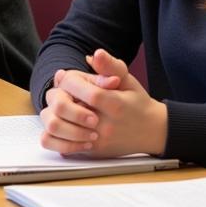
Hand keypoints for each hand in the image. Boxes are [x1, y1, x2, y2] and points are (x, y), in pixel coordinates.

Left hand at [39, 48, 167, 157]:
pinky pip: (60, 145)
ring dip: (55, 112)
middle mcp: (104, 125)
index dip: (71, 81)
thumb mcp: (128, 80)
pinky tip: (67, 123)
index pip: (81, 89)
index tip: (71, 78)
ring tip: (65, 107)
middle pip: (63, 106)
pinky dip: (58, 132)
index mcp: (114, 103)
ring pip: (56, 126)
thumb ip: (110, 66)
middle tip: (65, 92)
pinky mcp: (91, 152)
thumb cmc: (137, 103)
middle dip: (59, 95)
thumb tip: (95, 54)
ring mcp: (96, 141)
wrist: (151, 132)